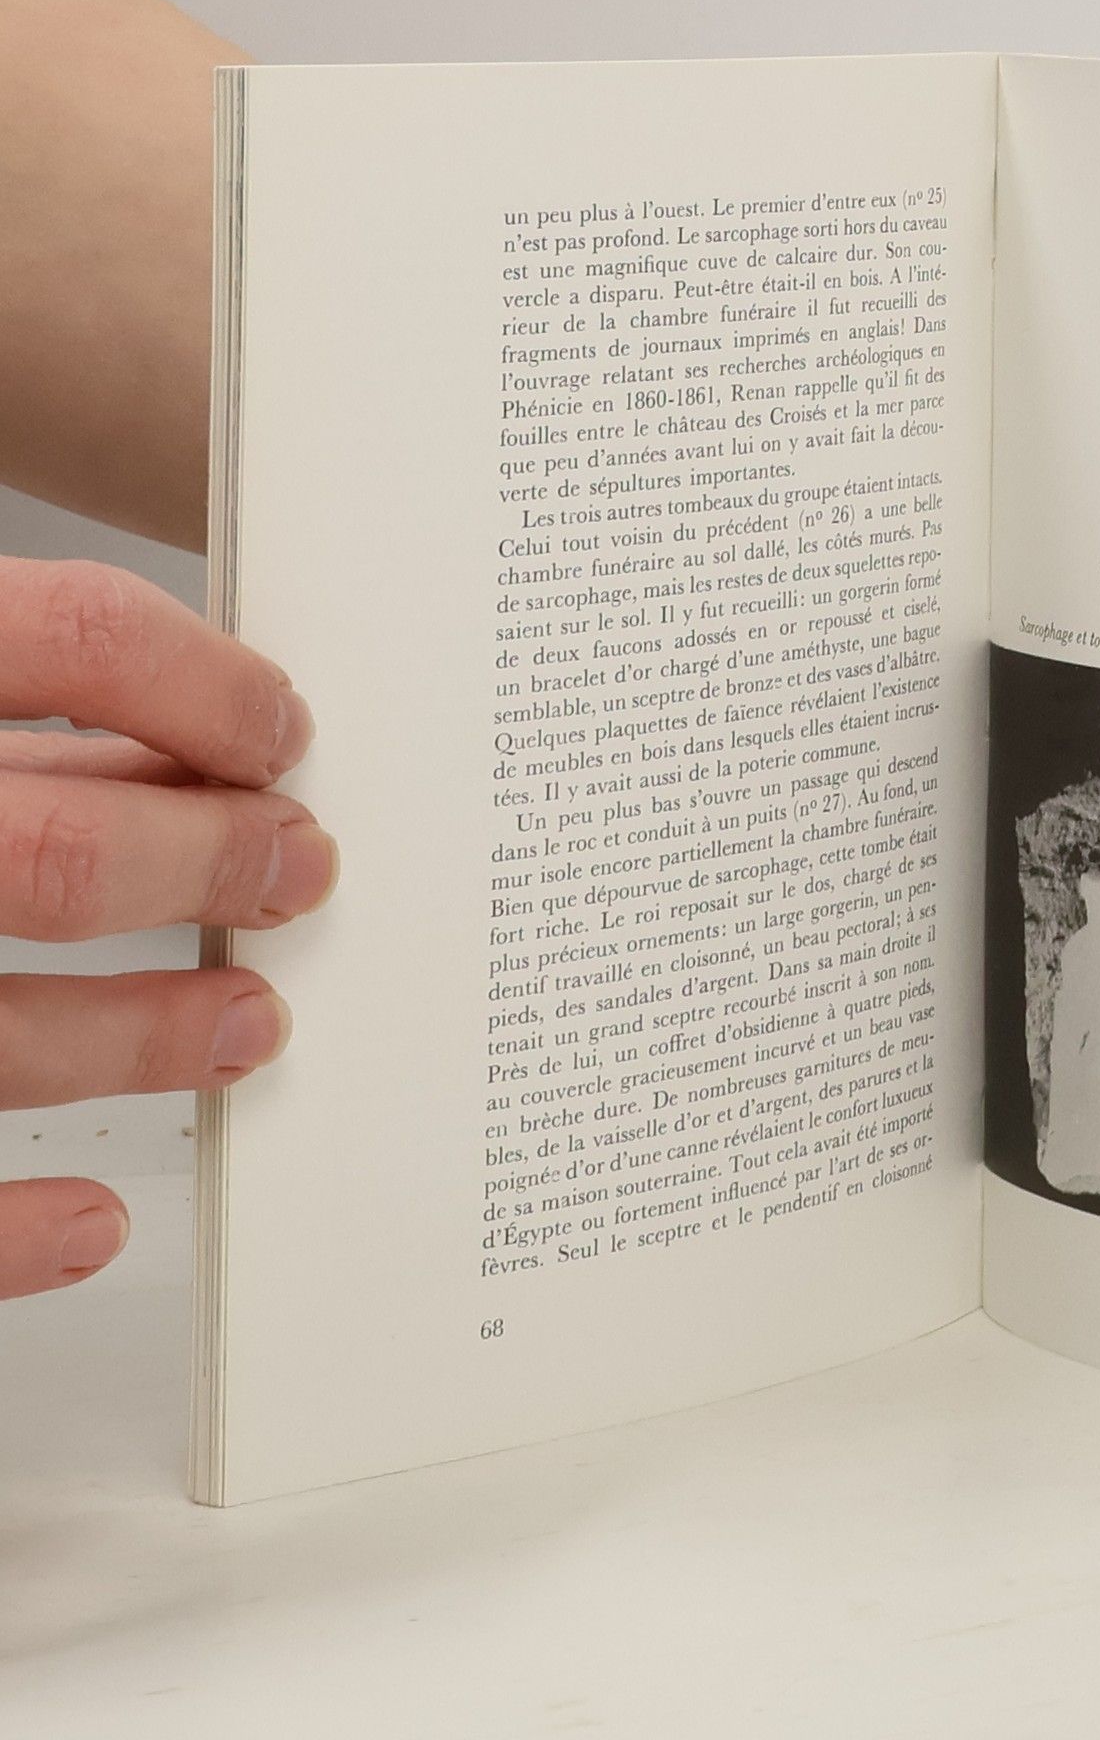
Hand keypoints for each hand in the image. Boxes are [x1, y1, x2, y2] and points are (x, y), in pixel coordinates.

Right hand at [0, 558, 333, 1298]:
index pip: (58, 632)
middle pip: (48, 843)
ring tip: (253, 1030)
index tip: (286, 728)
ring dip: (143, 1037)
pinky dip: (6, 1230)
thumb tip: (192, 741)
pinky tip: (95, 1222)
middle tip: (306, 870)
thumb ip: (15, 699)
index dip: (198, 679)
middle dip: (205, 861)